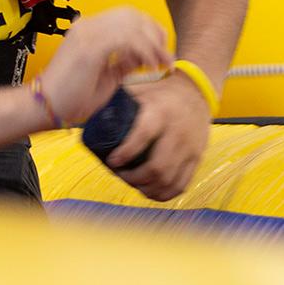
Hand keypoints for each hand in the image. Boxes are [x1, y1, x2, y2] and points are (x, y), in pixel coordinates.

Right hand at [39, 7, 171, 124]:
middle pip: (133, 15)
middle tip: (165, 58)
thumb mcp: (107, 77)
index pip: (127, 15)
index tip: (161, 51)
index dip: (150, 30)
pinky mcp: (89, 47)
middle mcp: (88, 25)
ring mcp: (87, 33)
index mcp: (89, 29)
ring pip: (132, 24)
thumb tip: (144, 56)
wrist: (43, 108)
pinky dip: (143, 50)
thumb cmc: (71, 97)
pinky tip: (147, 66)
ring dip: (152, 44)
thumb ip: (124, 62)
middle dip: (155, 34)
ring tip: (160, 64)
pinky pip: (127, 38)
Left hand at [105, 74, 212, 200]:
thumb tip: (86, 113)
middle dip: (134, 178)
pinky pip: (181, 184)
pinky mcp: (197, 157)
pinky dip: (164, 194)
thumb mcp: (141, 90)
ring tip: (134, 184)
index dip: (125, 153)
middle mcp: (178, 131)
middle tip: (121, 174)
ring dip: (147, 189)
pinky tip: (150, 191)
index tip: (112, 161)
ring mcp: (190, 147)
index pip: (143, 135)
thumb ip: (118, 101)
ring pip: (168, 180)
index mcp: (161, 112)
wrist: (196, 91)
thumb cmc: (160, 92)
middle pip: (157, 167)